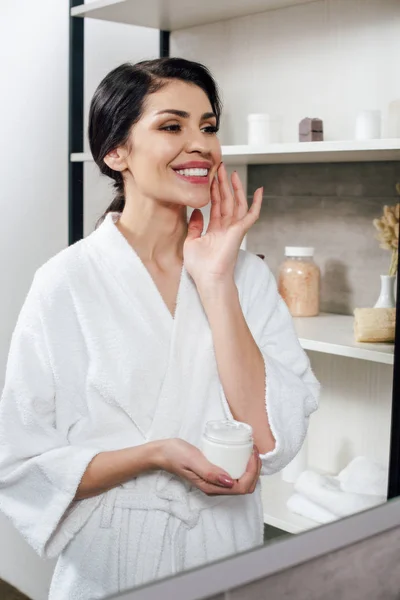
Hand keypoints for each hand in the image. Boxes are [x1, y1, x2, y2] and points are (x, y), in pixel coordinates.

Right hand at [155, 438, 261, 495]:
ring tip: (251, 451)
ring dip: (251, 468)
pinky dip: (243, 466)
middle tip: (254, 450)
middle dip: (255, 470)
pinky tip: (242, 454)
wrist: (162, 453)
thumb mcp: (193, 460)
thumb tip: (230, 482)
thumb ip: (209, 471)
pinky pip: (234, 474)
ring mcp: (215, 481)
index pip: (241, 487)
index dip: (252, 472)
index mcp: (211, 487)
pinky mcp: (214, 474)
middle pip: (245, 486)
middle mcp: (215, 487)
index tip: (252, 454)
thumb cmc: (175, 455)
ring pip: (241, 481)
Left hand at [183, 163, 262, 288]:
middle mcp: (226, 228)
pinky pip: (251, 215)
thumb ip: (194, 227)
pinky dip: (256, 203)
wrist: (209, 279)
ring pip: (237, 203)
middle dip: (223, 184)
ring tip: (231, 173)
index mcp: (215, 230)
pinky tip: (259, 190)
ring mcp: (234, 229)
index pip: (216, 206)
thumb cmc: (200, 267)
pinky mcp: (240, 231)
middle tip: (220, 168)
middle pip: (226, 201)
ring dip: (235, 188)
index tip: (211, 177)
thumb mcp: (191, 242)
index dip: (214, 191)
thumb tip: (196, 211)